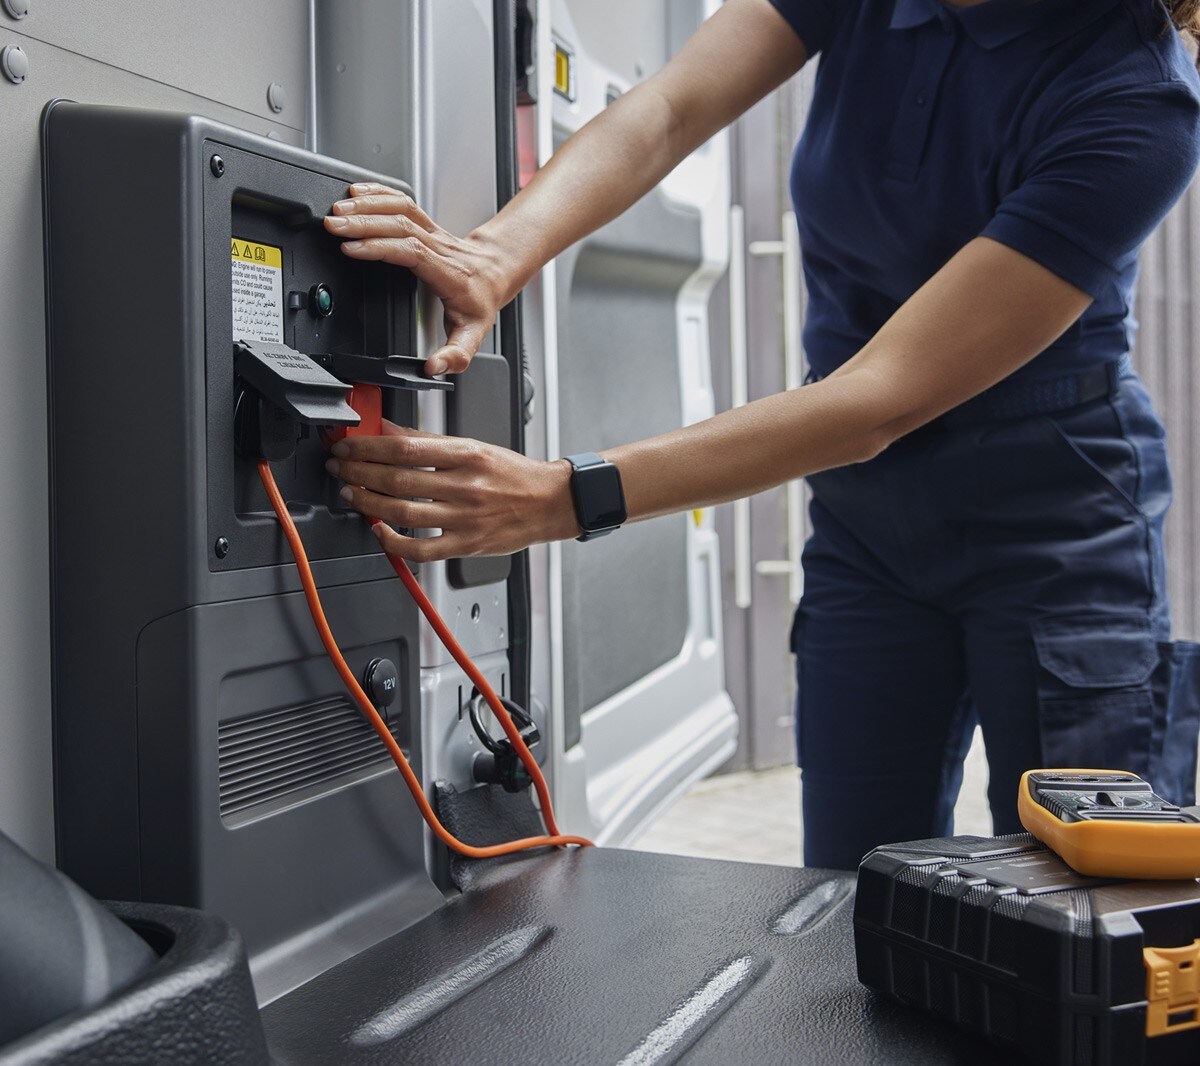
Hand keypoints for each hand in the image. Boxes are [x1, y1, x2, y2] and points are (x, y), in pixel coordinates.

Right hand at [323, 184, 508, 375]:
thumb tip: (434, 368)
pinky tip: (357, 192)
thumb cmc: (481, 301)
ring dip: (367, 204)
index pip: (411, 251)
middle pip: (400, 224)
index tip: (352, 248)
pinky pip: (402, 200)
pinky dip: (378, 193)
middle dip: (363, 221)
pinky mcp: (425, 223)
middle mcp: (438, 247)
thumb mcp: (473, 334)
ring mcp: (432, 231)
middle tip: (333, 225)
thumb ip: (455, 355)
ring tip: (338, 208)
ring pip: (400, 208)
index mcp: (446, 273)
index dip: (380, 246)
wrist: (497, 273)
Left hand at [325, 421, 578, 561]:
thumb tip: (388, 431)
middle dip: (359, 473)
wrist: (550, 503)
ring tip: (351, 495)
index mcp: (467, 454)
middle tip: (340, 469)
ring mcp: (465, 518)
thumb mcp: (474, 446)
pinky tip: (379, 530)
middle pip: (398, 480)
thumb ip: (429, 442)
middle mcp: (465, 486)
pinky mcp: (467, 545)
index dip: (368, 447)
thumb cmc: (513, 475)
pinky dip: (393, 542)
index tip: (348, 446)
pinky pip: (421, 550)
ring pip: (404, 513)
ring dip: (368, 503)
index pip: (405, 448)